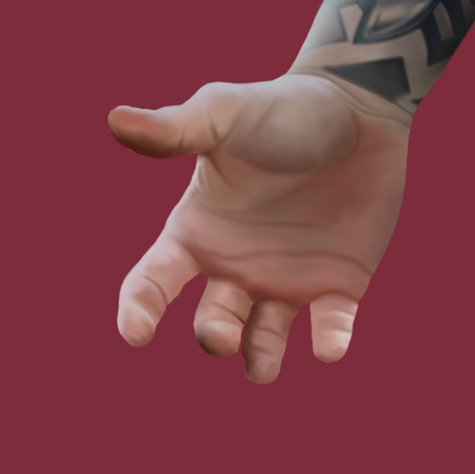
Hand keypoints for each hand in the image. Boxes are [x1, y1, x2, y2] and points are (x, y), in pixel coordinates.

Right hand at [109, 74, 408, 383]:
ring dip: (259, 358)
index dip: (138, 310)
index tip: (137, 333)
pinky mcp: (339, 282)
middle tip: (221, 335)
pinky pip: (331, 327)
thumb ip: (177, 128)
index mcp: (199, 231)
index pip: (151, 282)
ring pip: (261, 340)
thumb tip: (116, 120)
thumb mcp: (227, 114)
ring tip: (262, 367)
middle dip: (212, 336)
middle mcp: (236, 265)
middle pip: (210, 322)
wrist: (359, 107)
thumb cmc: (284, 108)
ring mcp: (286, 278)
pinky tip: (331, 346)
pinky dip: (331, 342)